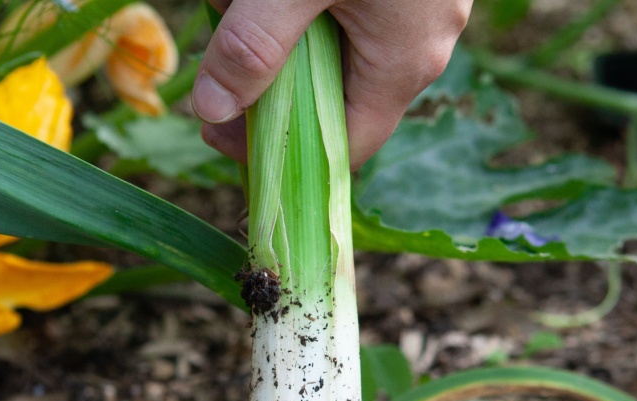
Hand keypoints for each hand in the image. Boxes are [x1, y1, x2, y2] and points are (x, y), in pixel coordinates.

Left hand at [192, 0, 471, 166]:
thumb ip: (253, 44)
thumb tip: (212, 110)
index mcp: (404, 64)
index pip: (344, 148)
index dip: (279, 151)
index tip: (218, 127)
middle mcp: (424, 45)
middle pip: (332, 91)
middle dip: (270, 64)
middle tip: (222, 29)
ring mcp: (422, 7)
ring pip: (335, 41)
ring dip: (280, 19)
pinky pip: (349, 5)